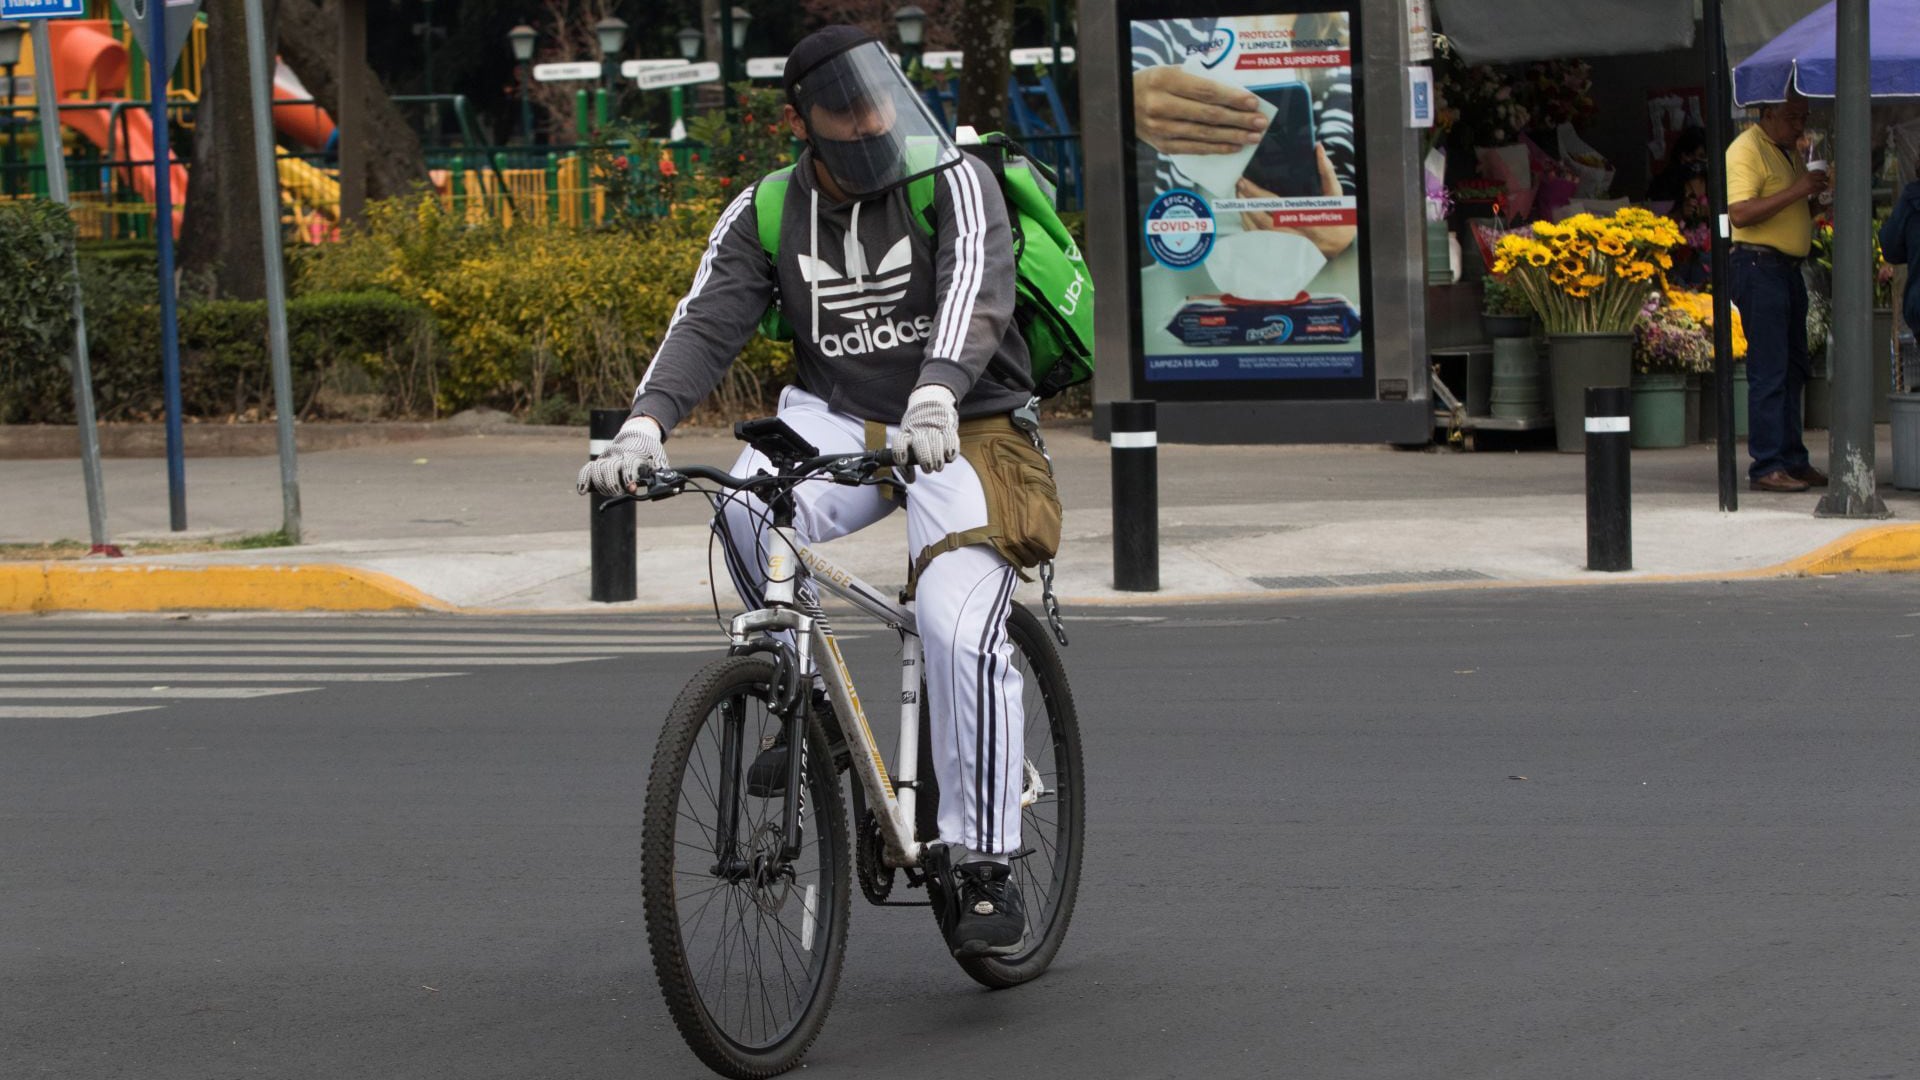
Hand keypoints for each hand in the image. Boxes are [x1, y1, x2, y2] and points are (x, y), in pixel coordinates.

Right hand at [577, 414, 666, 495]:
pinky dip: (583, 480)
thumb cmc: (648, 449)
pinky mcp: (599, 462)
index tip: (632, 488)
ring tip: (609, 492)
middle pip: (608, 468)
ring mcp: (606, 458)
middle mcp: (617, 456)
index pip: (627, 465)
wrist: (638, 434)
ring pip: (596, 469)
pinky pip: (587, 469)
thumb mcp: (658, 456)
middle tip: (619, 492)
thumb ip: (661, 468)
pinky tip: (582, 491)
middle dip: (612, 484)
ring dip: (600, 484)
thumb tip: (667, 479)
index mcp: (632, 454)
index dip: (628, 477)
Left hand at [894, 385, 958, 471]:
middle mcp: (918, 430)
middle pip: (920, 443)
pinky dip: (951, 447)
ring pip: (935, 440)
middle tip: (928, 469)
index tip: (902, 461)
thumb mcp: (908, 443)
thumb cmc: (917, 432)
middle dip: (924, 458)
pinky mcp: (946, 426)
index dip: (900, 451)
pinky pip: (950, 435)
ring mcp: (933, 426)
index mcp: (906, 434)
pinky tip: (950, 456)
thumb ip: (907, 463)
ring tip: (938, 467)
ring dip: (937, 456)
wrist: (930, 404)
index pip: (899, 440)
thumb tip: (910, 479)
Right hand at [1132, 65, 1267, 155]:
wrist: (1123, 104)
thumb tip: (1234, 94)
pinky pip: (1194, 149)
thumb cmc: (1154, 84)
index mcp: (1165, 81)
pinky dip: (1216, 148)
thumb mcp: (1172, 72)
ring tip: (1253, 137)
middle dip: (1239, 119)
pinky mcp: (1162, 145)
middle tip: (1259, 122)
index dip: (1232, 98)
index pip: (1206, 91)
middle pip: (1208, 115)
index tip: (1252, 102)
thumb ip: (1199, 80)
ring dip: (1233, 136)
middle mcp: (1161, 106)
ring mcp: (1161, 128)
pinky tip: (1233, 147)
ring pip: (1204, 135)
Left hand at [1236, 146, 1354, 258]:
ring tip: (1239, 196)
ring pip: (1258, 231)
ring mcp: (1287, 244)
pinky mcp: (1282, 248)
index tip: (1245, 182)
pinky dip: (1249, 226)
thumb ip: (1326, 170)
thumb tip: (1318, 148)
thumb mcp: (1335, 192)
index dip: (1257, 195)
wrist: (1340, 242)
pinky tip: (1244, 213)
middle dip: (1247, 202)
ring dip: (1245, 213)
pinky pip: (1260, 239)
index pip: (1276, 206)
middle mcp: (1295, 233)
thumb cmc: (1336, 215)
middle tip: (1238, 186)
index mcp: (1307, 218)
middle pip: (1262, 219)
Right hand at [1799, 167, 1830, 197]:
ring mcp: (1812, 184)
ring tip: (1825, 186)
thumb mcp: (1803, 177)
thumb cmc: (1797, 185)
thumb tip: (1818, 175)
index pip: (1819, 171)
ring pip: (1823, 183)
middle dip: (1826, 179)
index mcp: (1808, 174)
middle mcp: (1811, 178)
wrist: (1793, 192)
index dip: (1823, 173)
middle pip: (1823, 177)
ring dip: (1825, 185)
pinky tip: (1822, 189)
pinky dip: (1822, 189)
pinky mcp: (1813, 189)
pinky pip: (1820, 189)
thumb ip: (1810, 176)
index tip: (1824, 174)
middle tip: (1827, 180)